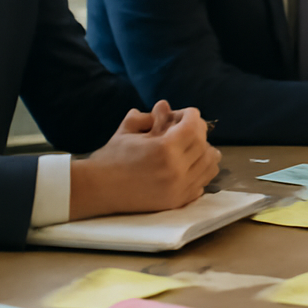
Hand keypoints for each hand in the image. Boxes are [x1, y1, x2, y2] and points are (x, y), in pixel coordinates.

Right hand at [69, 101, 221, 219]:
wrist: (98, 189)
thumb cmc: (111, 157)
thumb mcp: (129, 131)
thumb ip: (152, 117)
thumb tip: (166, 105)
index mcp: (165, 149)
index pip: (194, 126)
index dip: (191, 115)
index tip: (186, 114)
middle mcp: (176, 169)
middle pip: (204, 144)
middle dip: (198, 132)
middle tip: (187, 129)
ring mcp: (179, 188)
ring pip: (209, 165)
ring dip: (204, 152)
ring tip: (193, 147)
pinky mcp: (177, 202)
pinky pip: (202, 184)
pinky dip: (200, 172)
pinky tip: (189, 167)